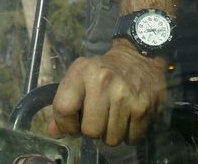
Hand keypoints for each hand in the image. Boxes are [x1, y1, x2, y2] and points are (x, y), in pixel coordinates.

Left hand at [49, 41, 166, 146]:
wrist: (140, 57)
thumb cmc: (105, 70)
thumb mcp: (80, 76)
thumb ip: (64, 102)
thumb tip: (54, 132)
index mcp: (83, 72)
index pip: (64, 108)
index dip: (65, 124)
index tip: (73, 124)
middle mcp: (104, 82)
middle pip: (90, 131)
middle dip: (93, 130)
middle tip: (98, 118)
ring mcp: (126, 96)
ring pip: (111, 139)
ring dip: (111, 133)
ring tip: (114, 117)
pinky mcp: (144, 108)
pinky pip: (131, 138)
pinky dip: (129, 134)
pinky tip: (128, 118)